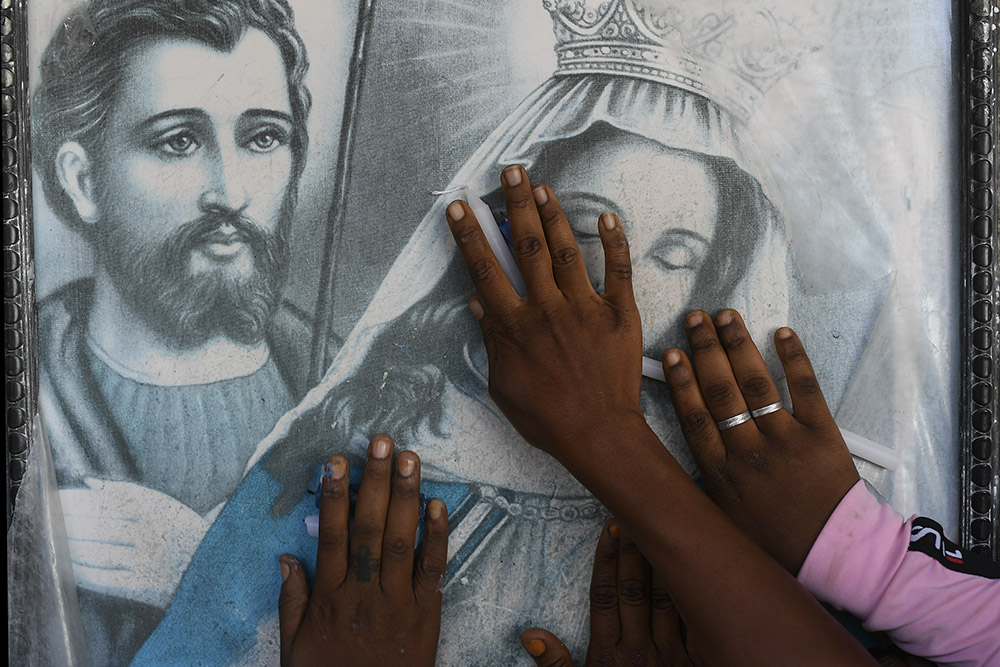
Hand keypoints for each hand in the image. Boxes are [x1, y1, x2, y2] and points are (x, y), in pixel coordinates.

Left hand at [60, 478, 208, 607]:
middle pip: (97, 525)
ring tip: (52, 539)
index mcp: (159, 510)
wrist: (217, 569)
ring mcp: (146, 561)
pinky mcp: (142, 586)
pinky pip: (102, 578)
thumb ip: (128, 491)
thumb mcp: (166, 505)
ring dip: (69, 546)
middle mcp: (152, 534)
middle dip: (67, 521)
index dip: (76, 499)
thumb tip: (90, 481)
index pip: (107, 501)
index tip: (56, 497)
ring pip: (96, 552)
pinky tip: (67, 565)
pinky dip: (80, 572)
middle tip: (47, 518)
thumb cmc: (187, 533)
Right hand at [277, 434, 448, 666]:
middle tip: (381, 442)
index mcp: (330, 596)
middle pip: (369, 527)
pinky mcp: (427, 613)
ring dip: (406, 497)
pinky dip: (437, 536)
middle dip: (375, 481)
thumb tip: (286, 557)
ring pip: (401, 541)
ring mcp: (397, 601)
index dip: (334, 494)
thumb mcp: (295, 645)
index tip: (337, 460)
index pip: (332, 534)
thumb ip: (292, 599)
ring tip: (410, 459)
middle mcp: (363, 592)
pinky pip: (433, 570)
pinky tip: (438, 505)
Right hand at [445, 165, 645, 463]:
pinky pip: (617, 270)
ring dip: (553, 214)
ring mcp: (584, 308)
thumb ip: (492, 342)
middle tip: (510, 172)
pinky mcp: (619, 314)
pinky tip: (607, 216)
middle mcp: (546, 308)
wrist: (598, 434)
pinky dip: (613, 242)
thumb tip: (481, 306)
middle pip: (526, 246)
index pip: (486, 269)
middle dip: (515, 204)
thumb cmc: (547, 417)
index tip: (460, 206)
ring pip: (566, 250)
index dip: (470, 234)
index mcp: (514, 326)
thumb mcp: (503, 385)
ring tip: (542, 185)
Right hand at [520, 520, 695, 666]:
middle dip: (635, 551)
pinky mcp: (697, 664)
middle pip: (635, 591)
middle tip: (636, 515)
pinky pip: (696, 623)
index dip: (607, 562)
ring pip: (668, 600)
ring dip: (666, 564)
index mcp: (608, 657)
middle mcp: (639, 653)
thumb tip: (529, 634)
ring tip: (666, 530)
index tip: (609, 531)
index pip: (604, 598)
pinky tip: (698, 569)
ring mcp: (670, 658)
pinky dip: (695, 594)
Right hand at [663, 309, 859, 572]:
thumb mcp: (722, 517)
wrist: (831, 552)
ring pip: (757, 384)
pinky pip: (806, 388)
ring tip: (726, 316)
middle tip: (695, 318)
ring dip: (739, 345)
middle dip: (706, 350)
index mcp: (721, 474)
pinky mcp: (821, 434)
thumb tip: (671, 454)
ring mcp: (786, 440)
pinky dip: (793, 358)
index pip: (694, 417)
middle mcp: (748, 452)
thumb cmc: (772, 538)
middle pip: (721, 391)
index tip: (671, 352)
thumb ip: (699, 483)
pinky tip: (781, 333)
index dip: (681, 381)